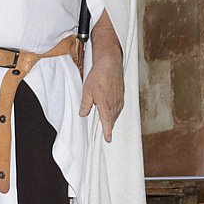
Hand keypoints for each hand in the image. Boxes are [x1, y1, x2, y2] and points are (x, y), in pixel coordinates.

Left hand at [79, 11, 123, 142]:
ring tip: (108, 124)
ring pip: (116, 113)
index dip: (107, 132)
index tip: (108, 139)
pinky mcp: (121, 94)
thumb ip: (85, 105)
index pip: (107, 123)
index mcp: (106, 105)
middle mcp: (115, 104)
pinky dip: (115, 111)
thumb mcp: (87, 91)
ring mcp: (119, 99)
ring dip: (112, 119)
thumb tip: (83, 114)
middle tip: (106, 134)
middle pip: (112, 120)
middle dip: (109, 127)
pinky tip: (111, 110)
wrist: (110, 63)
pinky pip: (119, 107)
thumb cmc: (98, 76)